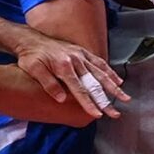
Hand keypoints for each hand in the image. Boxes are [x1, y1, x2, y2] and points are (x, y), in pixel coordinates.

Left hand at [14, 29, 128, 118]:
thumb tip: (62, 99)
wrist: (29, 39)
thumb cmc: (29, 57)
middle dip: (105, 100)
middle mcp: (75, 60)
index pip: (79, 89)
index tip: (98, 115)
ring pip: (100, 72)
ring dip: (113, 86)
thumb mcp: (33, 70)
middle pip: (93, 83)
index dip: (88, 103)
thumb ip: (48, 84)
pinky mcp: (81, 51)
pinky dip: (109, 71)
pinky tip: (117, 80)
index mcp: (63, 66)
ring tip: (124, 98)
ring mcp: (79, 54)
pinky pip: (98, 62)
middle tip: (115, 113)